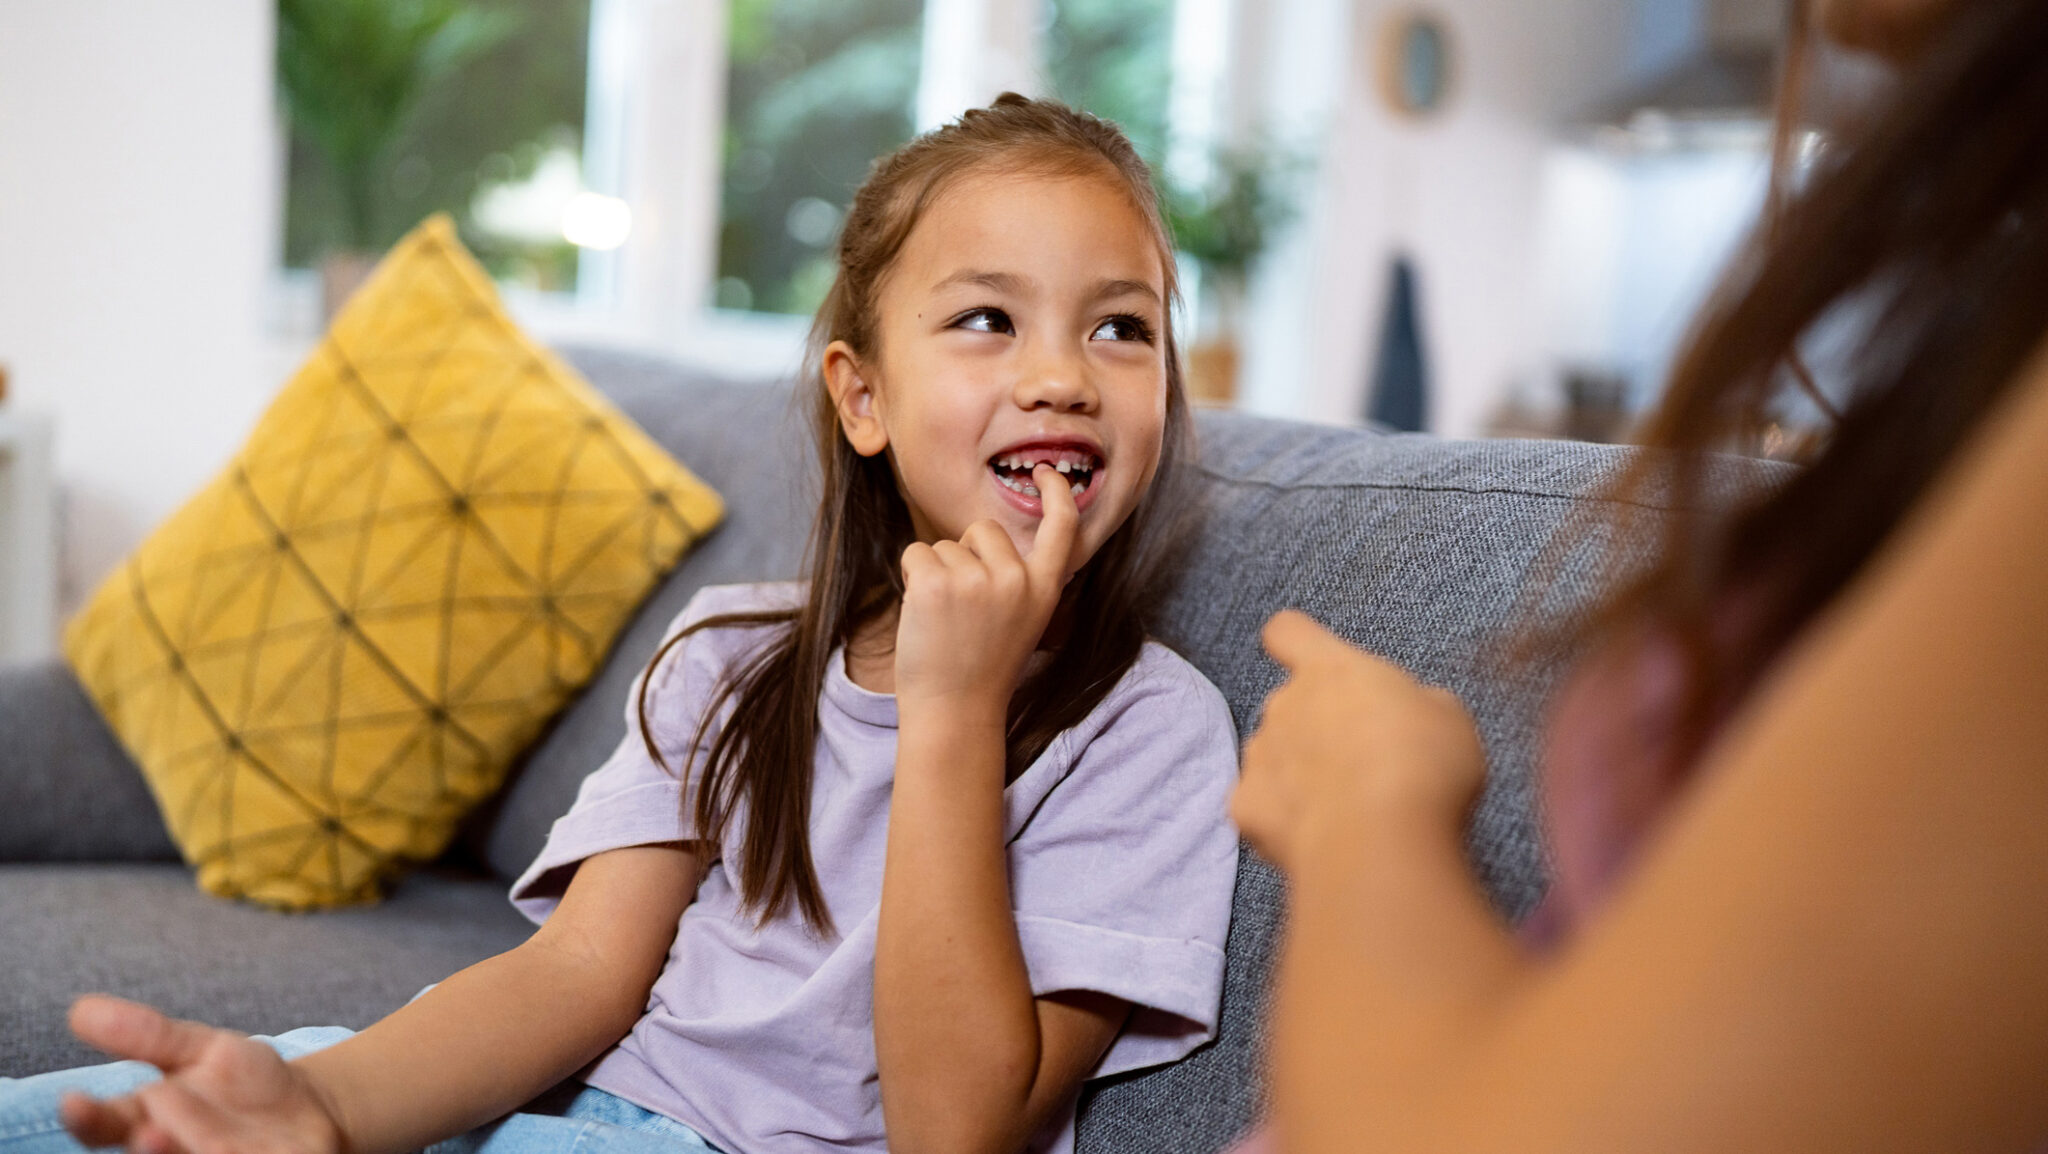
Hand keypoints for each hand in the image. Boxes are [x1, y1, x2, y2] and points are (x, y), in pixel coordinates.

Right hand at [60, 995, 346, 1153]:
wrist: (309, 1107)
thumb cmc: (241, 1082)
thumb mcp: (198, 1049)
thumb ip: (147, 1036)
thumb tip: (81, 1009)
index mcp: (149, 1120)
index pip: (106, 1123)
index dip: (89, 1117)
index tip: (73, 1102)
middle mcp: (177, 1149)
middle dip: (150, 1149)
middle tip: (148, 1134)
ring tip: (215, 1145)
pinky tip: (265, 1151)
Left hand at [894, 464, 1078, 716]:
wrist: (954, 712)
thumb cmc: (981, 668)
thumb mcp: (1022, 621)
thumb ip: (1018, 581)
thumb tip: (990, 537)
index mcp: (1044, 589)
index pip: (1063, 526)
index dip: (1057, 493)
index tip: (1047, 472)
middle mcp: (1016, 579)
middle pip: (984, 530)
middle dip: (967, 555)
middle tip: (964, 608)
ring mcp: (976, 580)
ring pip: (945, 545)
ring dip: (936, 573)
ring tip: (944, 620)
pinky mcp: (936, 583)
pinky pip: (916, 553)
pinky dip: (910, 578)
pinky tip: (922, 614)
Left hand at [1231, 610, 1486, 872]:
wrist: (1380, 842)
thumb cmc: (1422, 768)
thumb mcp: (1446, 717)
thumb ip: (1414, 703)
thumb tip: (1405, 713)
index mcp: (1330, 670)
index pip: (1289, 632)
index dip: (1297, 642)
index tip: (1311, 659)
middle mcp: (1284, 704)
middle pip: (1291, 705)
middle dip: (1319, 729)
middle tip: (1366, 765)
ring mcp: (1260, 755)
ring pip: (1273, 757)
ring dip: (1299, 775)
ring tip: (1348, 808)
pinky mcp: (1245, 807)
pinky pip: (1260, 807)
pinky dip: (1283, 820)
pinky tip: (1320, 836)